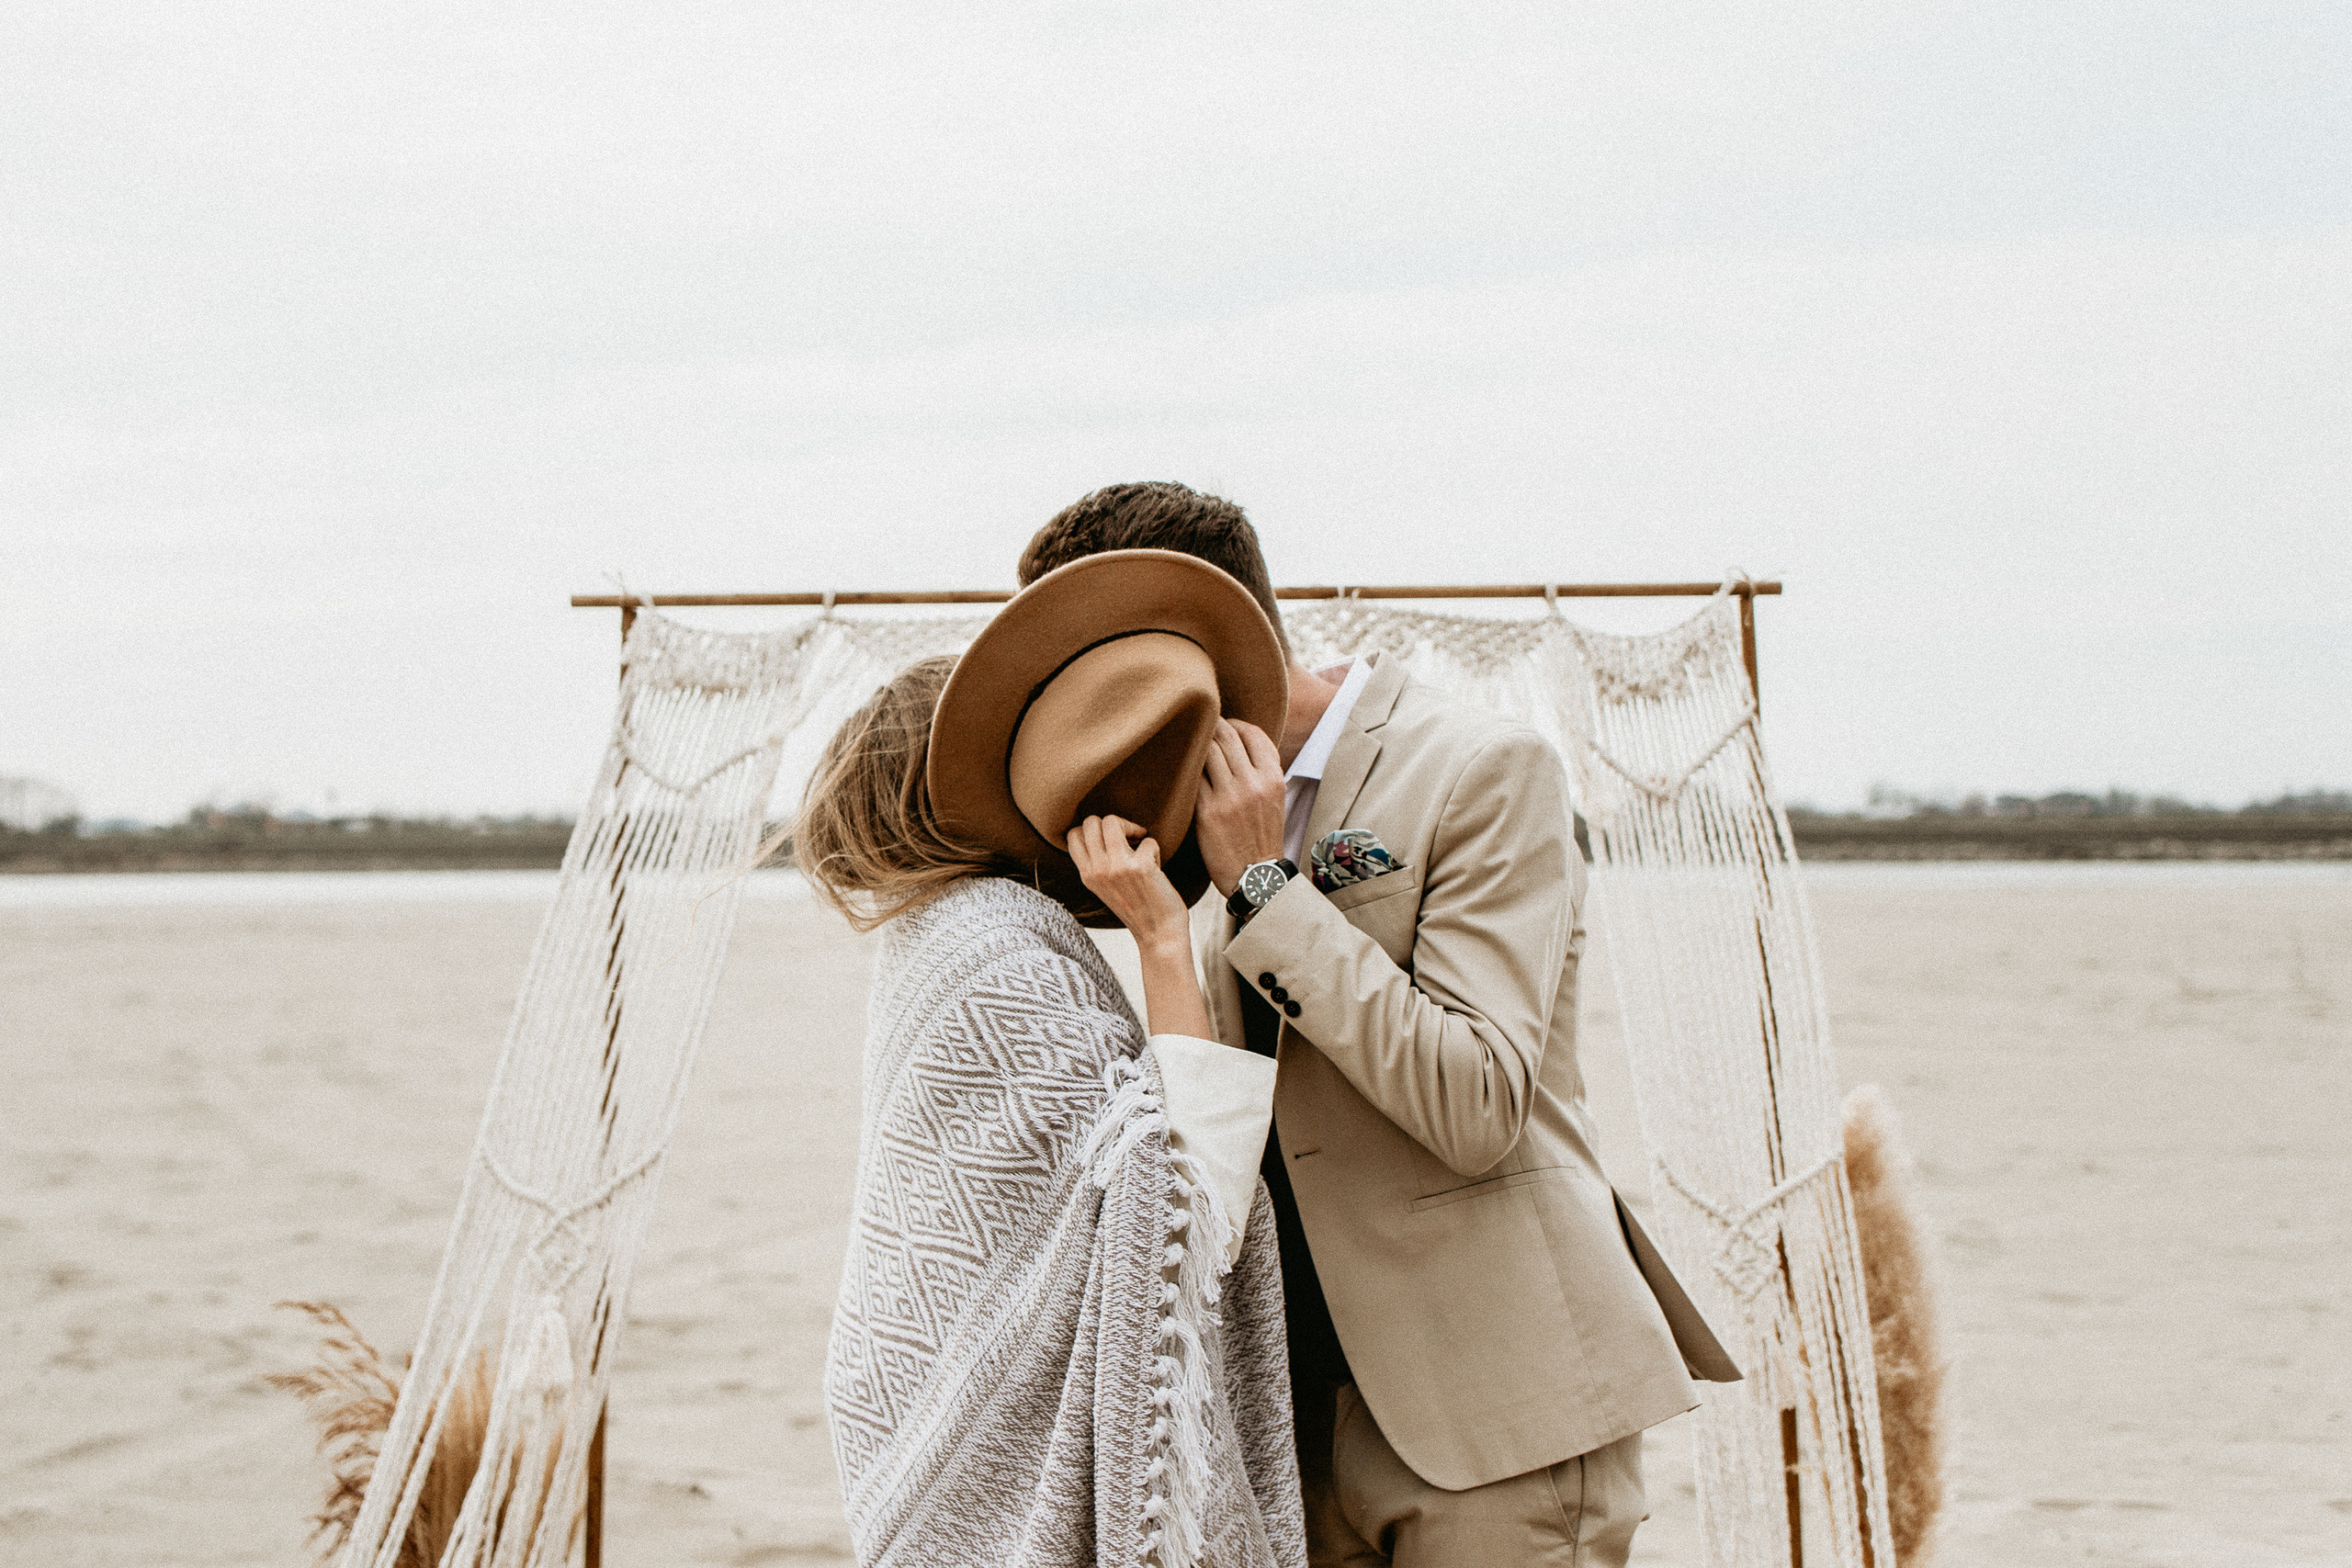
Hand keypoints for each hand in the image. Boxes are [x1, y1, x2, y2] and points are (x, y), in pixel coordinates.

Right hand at [1067, 815, 1189, 947]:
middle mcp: (1098, 870)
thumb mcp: (1104, 888)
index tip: (1110, 840)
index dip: (1093, 830)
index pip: (1073, 834)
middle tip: (1128, 839)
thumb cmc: (1136, 908)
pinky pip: (1148, 840)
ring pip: (1112, 821)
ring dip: (1131, 827)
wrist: (1158, 934)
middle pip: (1091, 822)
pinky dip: (1155, 849)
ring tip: (1139, 842)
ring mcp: (1118, 868)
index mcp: (1087, 875)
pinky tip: (1156, 867)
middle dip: (1114, 823)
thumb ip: (1097, 864)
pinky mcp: (1141, 867)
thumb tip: (1099, 831)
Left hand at [1196, 718, 1286, 895]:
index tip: (1225, 725)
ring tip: (1189, 743)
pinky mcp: (1207, 811)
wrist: (1256, 876)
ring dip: (1196, 743)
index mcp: (1274, 778)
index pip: (1253, 733)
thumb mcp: (1275, 798)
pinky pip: (1192, 776)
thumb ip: (1262, 770)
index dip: (1236, 723)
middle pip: (1226, 735)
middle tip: (1201, 726)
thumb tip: (1241, 741)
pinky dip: (1186, 767)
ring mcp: (1229, 796)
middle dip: (1212, 726)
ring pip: (1207, 751)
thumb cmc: (1262, 835)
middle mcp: (1254, 784)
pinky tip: (1181, 767)